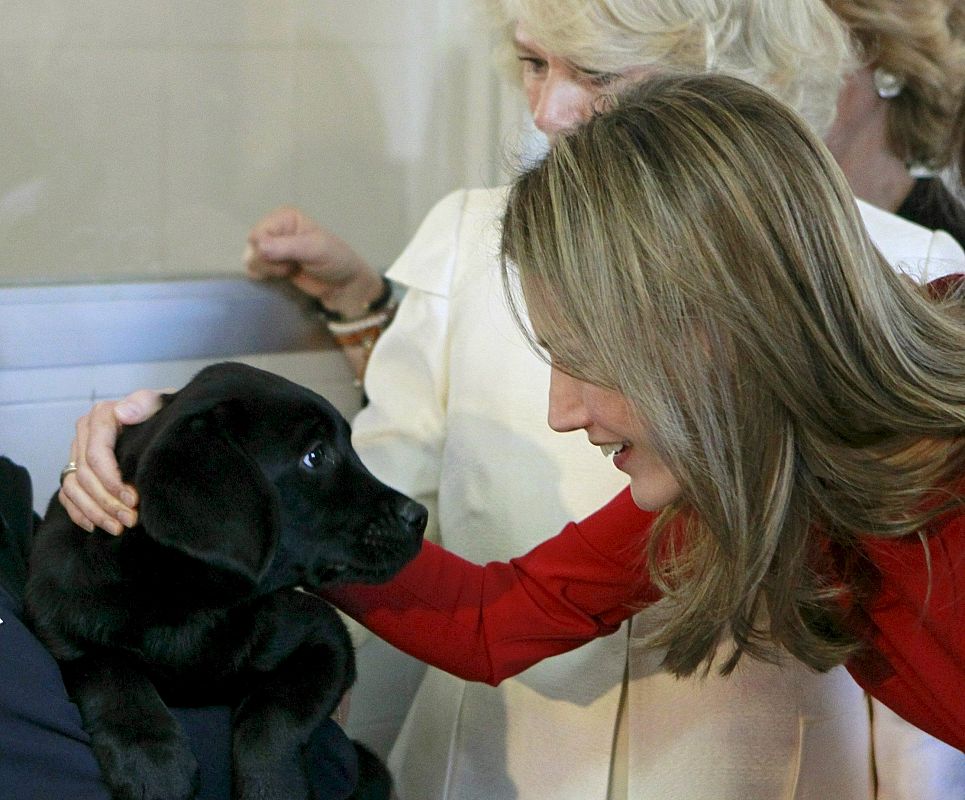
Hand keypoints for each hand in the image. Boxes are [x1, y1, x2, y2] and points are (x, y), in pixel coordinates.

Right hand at [59, 389, 164, 534]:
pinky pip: (67, 494)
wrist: (164, 417)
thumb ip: (145, 403)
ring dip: (95, 511)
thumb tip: (123, 413)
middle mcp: (84, 432)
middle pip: (86, 474)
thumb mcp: (162, 402)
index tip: (133, 499)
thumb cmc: (164, 412)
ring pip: (74, 487)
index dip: (112, 481)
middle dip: (107, 501)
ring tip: (119, 527)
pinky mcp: (76, 467)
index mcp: (101, 415)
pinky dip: (79, 512)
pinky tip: (97, 525)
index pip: (96, 454)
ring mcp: (77, 451)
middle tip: (131, 519)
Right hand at [244, 206, 384, 317]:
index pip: (258, 233)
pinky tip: (285, 274)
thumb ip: (287, 247)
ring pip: (251, 260)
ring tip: (291, 269)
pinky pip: (254, 270)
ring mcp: (272, 246)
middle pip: (251, 246)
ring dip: (269, 269)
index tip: (291, 256)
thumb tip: (258, 248)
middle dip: (269, 261)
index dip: (268, 250)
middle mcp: (275, 228)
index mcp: (285, 216)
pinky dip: (267, 275)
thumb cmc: (335, 261)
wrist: (343, 286)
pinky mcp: (271, 263)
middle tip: (293, 264)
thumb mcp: (315, 250)